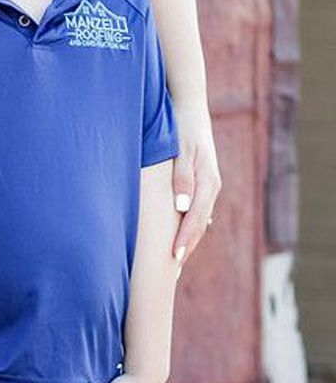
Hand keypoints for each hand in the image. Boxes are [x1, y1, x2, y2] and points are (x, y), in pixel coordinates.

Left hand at [171, 103, 221, 265]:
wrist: (190, 109)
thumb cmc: (182, 127)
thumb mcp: (180, 149)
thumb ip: (181, 177)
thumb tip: (182, 207)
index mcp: (207, 182)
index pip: (196, 219)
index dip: (185, 240)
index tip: (174, 259)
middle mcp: (210, 187)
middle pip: (199, 225)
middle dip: (186, 247)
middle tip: (171, 273)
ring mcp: (207, 186)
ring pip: (198, 219)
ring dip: (187, 239)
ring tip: (173, 262)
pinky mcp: (200, 183)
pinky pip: (195, 210)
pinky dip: (186, 225)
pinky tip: (177, 235)